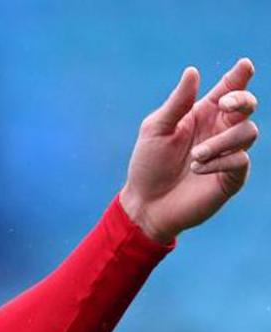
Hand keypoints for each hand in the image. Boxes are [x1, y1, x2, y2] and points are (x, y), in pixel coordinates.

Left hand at [119, 59, 258, 243]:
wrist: (145, 203)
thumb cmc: (148, 164)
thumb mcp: (156, 129)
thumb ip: (177, 103)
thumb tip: (193, 71)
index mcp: (202, 115)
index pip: (228, 90)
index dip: (239, 76)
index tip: (244, 65)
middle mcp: (219, 131)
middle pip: (247, 106)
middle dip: (242, 100)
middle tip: (224, 104)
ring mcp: (228, 154)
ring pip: (248, 133)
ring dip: (221, 141)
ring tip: (195, 156)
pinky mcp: (232, 177)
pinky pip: (241, 161)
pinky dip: (219, 162)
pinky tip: (196, 169)